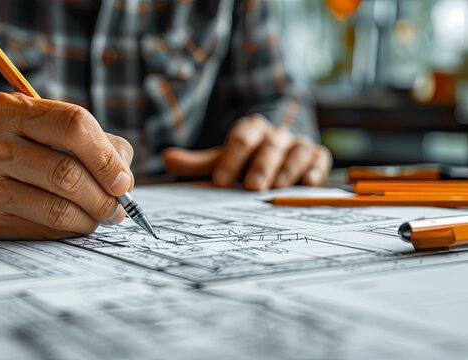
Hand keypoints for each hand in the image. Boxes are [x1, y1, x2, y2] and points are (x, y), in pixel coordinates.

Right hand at [0, 92, 133, 239]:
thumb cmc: (16, 147)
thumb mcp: (45, 127)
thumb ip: (92, 141)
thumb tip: (124, 177)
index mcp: (10, 109)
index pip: (74, 124)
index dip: (106, 156)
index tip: (123, 179)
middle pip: (68, 173)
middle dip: (105, 196)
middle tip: (119, 206)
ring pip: (58, 207)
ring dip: (92, 217)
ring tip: (102, 216)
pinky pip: (44, 228)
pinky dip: (70, 229)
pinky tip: (74, 222)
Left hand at [163, 114, 330, 189]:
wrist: (274, 162)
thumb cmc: (242, 164)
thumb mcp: (219, 163)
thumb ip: (196, 164)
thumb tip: (167, 159)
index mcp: (250, 131)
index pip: (241, 137)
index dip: (231, 158)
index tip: (221, 180)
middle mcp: (275, 135)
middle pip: (270, 145)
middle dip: (261, 165)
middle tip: (251, 187)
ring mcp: (298, 144)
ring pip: (298, 150)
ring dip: (288, 168)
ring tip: (278, 187)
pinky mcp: (317, 157)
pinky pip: (320, 159)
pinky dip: (316, 169)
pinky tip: (309, 182)